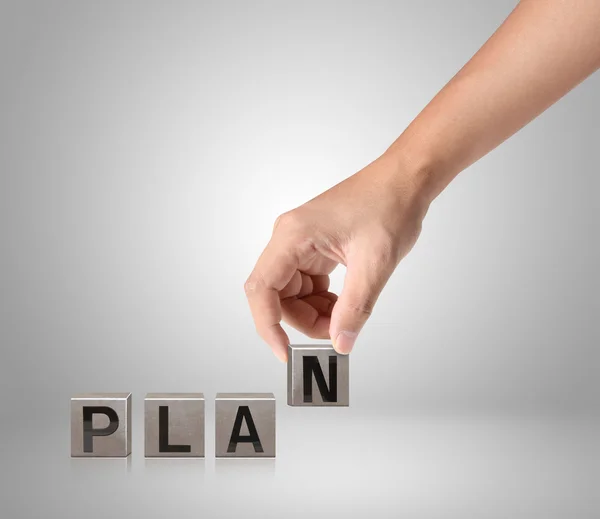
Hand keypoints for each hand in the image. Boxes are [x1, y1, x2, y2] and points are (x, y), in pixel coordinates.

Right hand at [244, 150, 430, 361]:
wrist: (404, 180)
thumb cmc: (389, 204)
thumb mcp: (375, 262)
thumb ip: (356, 307)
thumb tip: (341, 341)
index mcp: (293, 236)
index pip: (262, 290)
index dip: (268, 326)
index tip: (285, 352)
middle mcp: (289, 239)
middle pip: (277, 296)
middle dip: (304, 320)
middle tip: (336, 331)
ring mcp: (300, 243)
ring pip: (292, 294)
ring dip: (314, 312)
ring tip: (346, 314)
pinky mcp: (313, 248)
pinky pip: (306, 285)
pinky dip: (323, 300)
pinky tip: (345, 300)